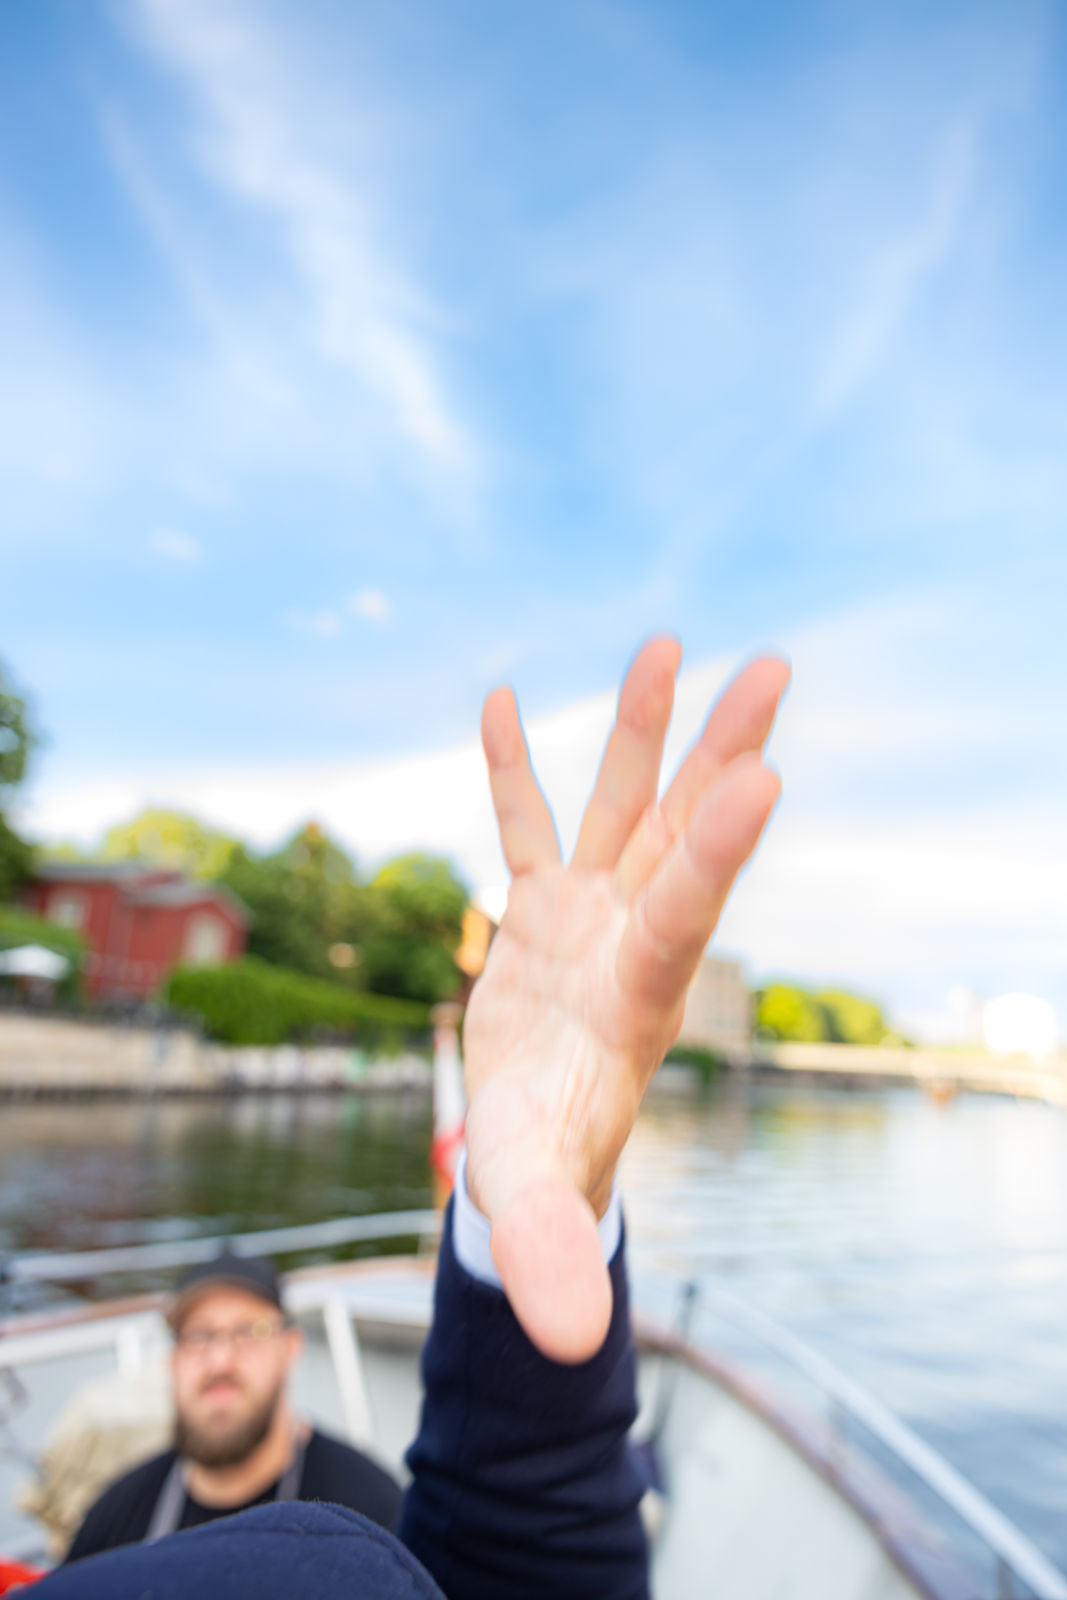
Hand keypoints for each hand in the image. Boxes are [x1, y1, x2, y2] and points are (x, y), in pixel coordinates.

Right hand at [463, 638, 789, 1361]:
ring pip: (621, 807)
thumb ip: (552, 1251)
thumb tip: (571, 1338)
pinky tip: (499, 699)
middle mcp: (627, 937)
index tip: (765, 771)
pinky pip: (525, 826)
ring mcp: (586, 915)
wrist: (542, 1139)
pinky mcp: (538, 910)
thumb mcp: (539, 1204)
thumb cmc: (544, 1165)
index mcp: (638, 994)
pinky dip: (512, 771)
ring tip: (669, 642)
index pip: (683, 911)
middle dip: (720, 752)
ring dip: (642, 730)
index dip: (717, 847)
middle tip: (774, 667)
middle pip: (680, 831)